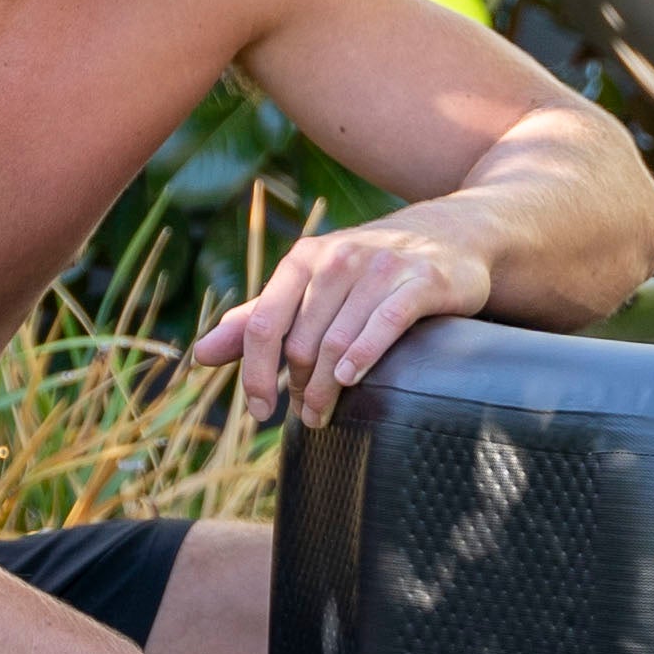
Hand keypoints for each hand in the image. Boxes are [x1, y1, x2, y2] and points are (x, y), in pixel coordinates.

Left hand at [195, 205, 501, 429]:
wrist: (453, 236)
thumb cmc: (371, 271)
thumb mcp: (311, 287)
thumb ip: (259, 320)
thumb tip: (199, 356)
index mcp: (304, 259)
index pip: (263, 324)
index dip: (255, 373)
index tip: (260, 411)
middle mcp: (339, 257)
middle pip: (301, 341)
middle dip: (297, 388)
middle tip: (306, 417)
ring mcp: (382, 267)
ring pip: (338, 340)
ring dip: (326, 388)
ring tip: (324, 414)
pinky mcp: (423, 279)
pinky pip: (385, 322)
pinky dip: (364, 354)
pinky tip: (351, 379)